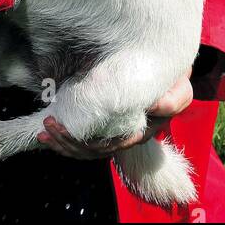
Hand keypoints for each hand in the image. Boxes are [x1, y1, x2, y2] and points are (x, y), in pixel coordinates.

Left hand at [36, 70, 193, 158]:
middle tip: (50, 124)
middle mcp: (125, 139)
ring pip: (84, 150)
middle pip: (94, 151)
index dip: (94, 142)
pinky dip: (62, 139)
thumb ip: (173, 99)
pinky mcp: (99, 127)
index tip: (73, 128)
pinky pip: (80, 142)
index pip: (116, 145)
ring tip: (44, 129)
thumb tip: (154, 106)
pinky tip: (47, 131)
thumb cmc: (170, 81)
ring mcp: (111, 135)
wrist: (160, 72)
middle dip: (69, 142)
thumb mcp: (179, 89)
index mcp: (142, 131)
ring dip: (62, 143)